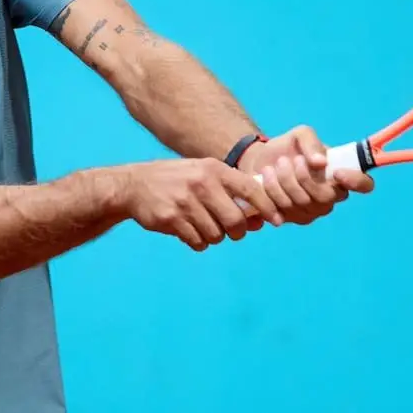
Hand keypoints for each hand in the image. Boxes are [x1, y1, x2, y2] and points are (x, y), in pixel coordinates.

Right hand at [118, 158, 284, 250]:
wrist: (135, 185)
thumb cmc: (178, 181)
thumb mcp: (204, 174)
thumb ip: (231, 193)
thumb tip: (259, 220)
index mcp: (213, 169)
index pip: (250, 188)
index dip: (267, 206)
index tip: (278, 221)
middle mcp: (202, 183)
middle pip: (236, 220)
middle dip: (237, 231)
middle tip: (230, 231)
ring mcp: (185, 201)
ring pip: (216, 234)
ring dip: (213, 237)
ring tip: (202, 226)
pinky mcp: (171, 218)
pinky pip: (197, 242)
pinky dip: (198, 242)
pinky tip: (189, 231)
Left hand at [238, 125, 374, 225]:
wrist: (259, 161)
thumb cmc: (287, 148)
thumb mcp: (300, 135)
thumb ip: (312, 142)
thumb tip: (321, 162)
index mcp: (341, 174)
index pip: (364, 184)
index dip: (356, 181)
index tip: (336, 172)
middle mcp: (332, 196)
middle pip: (326, 197)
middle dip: (303, 178)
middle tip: (287, 161)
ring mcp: (314, 210)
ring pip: (303, 203)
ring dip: (283, 181)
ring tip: (272, 167)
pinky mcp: (294, 218)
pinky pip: (285, 210)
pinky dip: (272, 192)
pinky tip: (266, 179)